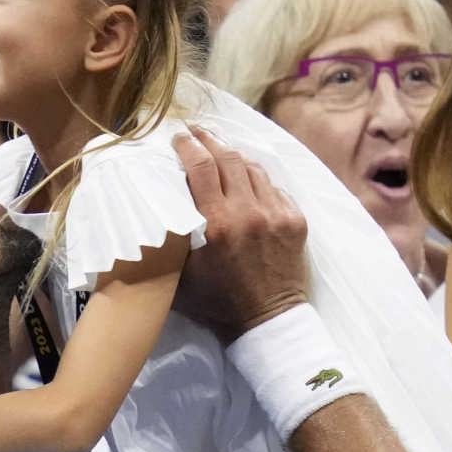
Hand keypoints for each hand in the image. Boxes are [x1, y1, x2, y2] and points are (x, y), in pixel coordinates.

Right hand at [171, 125, 308, 342]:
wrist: (267, 321)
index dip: (187, 145)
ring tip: (220, 150)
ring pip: (253, 168)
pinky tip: (247, 181)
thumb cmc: (217, 302)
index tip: (177, 135)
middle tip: (196, 130)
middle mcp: (247, 212)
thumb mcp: (181, 273)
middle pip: (227, 157)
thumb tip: (156, 204)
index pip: (200, 167)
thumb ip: (172, 237)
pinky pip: (274, 187)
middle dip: (209, 139)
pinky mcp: (295, 220)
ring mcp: (275, 214)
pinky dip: (258, 180)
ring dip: (234, 156)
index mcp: (216, 223)